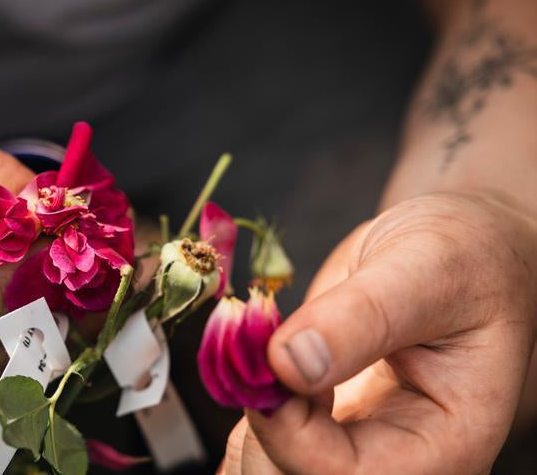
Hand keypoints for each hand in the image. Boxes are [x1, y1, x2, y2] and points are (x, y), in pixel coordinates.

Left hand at [221, 191, 536, 473]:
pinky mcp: (317, 425)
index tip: (264, 358)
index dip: (286, 428)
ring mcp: (352, 447)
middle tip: (252, 343)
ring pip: (271, 468)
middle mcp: (394, 460)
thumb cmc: (463, 259)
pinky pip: (265, 444)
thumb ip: (361, 317)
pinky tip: (253, 355)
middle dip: (262, 422)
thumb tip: (290, 363)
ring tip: (258, 340)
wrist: (451, 253)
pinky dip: (243, 402)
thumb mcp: (425, 271)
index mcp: (443, 445)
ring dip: (247, 408)